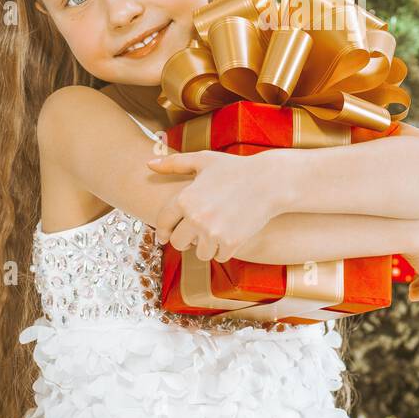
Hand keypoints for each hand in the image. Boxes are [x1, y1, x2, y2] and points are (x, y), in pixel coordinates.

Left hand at [146, 150, 278, 262]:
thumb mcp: (203, 160)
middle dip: (184, 240)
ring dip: (206, 246)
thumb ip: (174, 163)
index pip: (163, 223)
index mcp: (185, 199)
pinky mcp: (231, 243)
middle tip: (193, 235)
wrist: (269, 181)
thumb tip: (148, 164)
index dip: (163, 231)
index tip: (165, 236)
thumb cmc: (235, 168)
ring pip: (199, 253)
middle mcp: (196, 218)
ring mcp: (213, 232)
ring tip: (215, 233)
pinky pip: (219, 257)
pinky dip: (223, 250)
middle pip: (178, 243)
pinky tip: (229, 236)